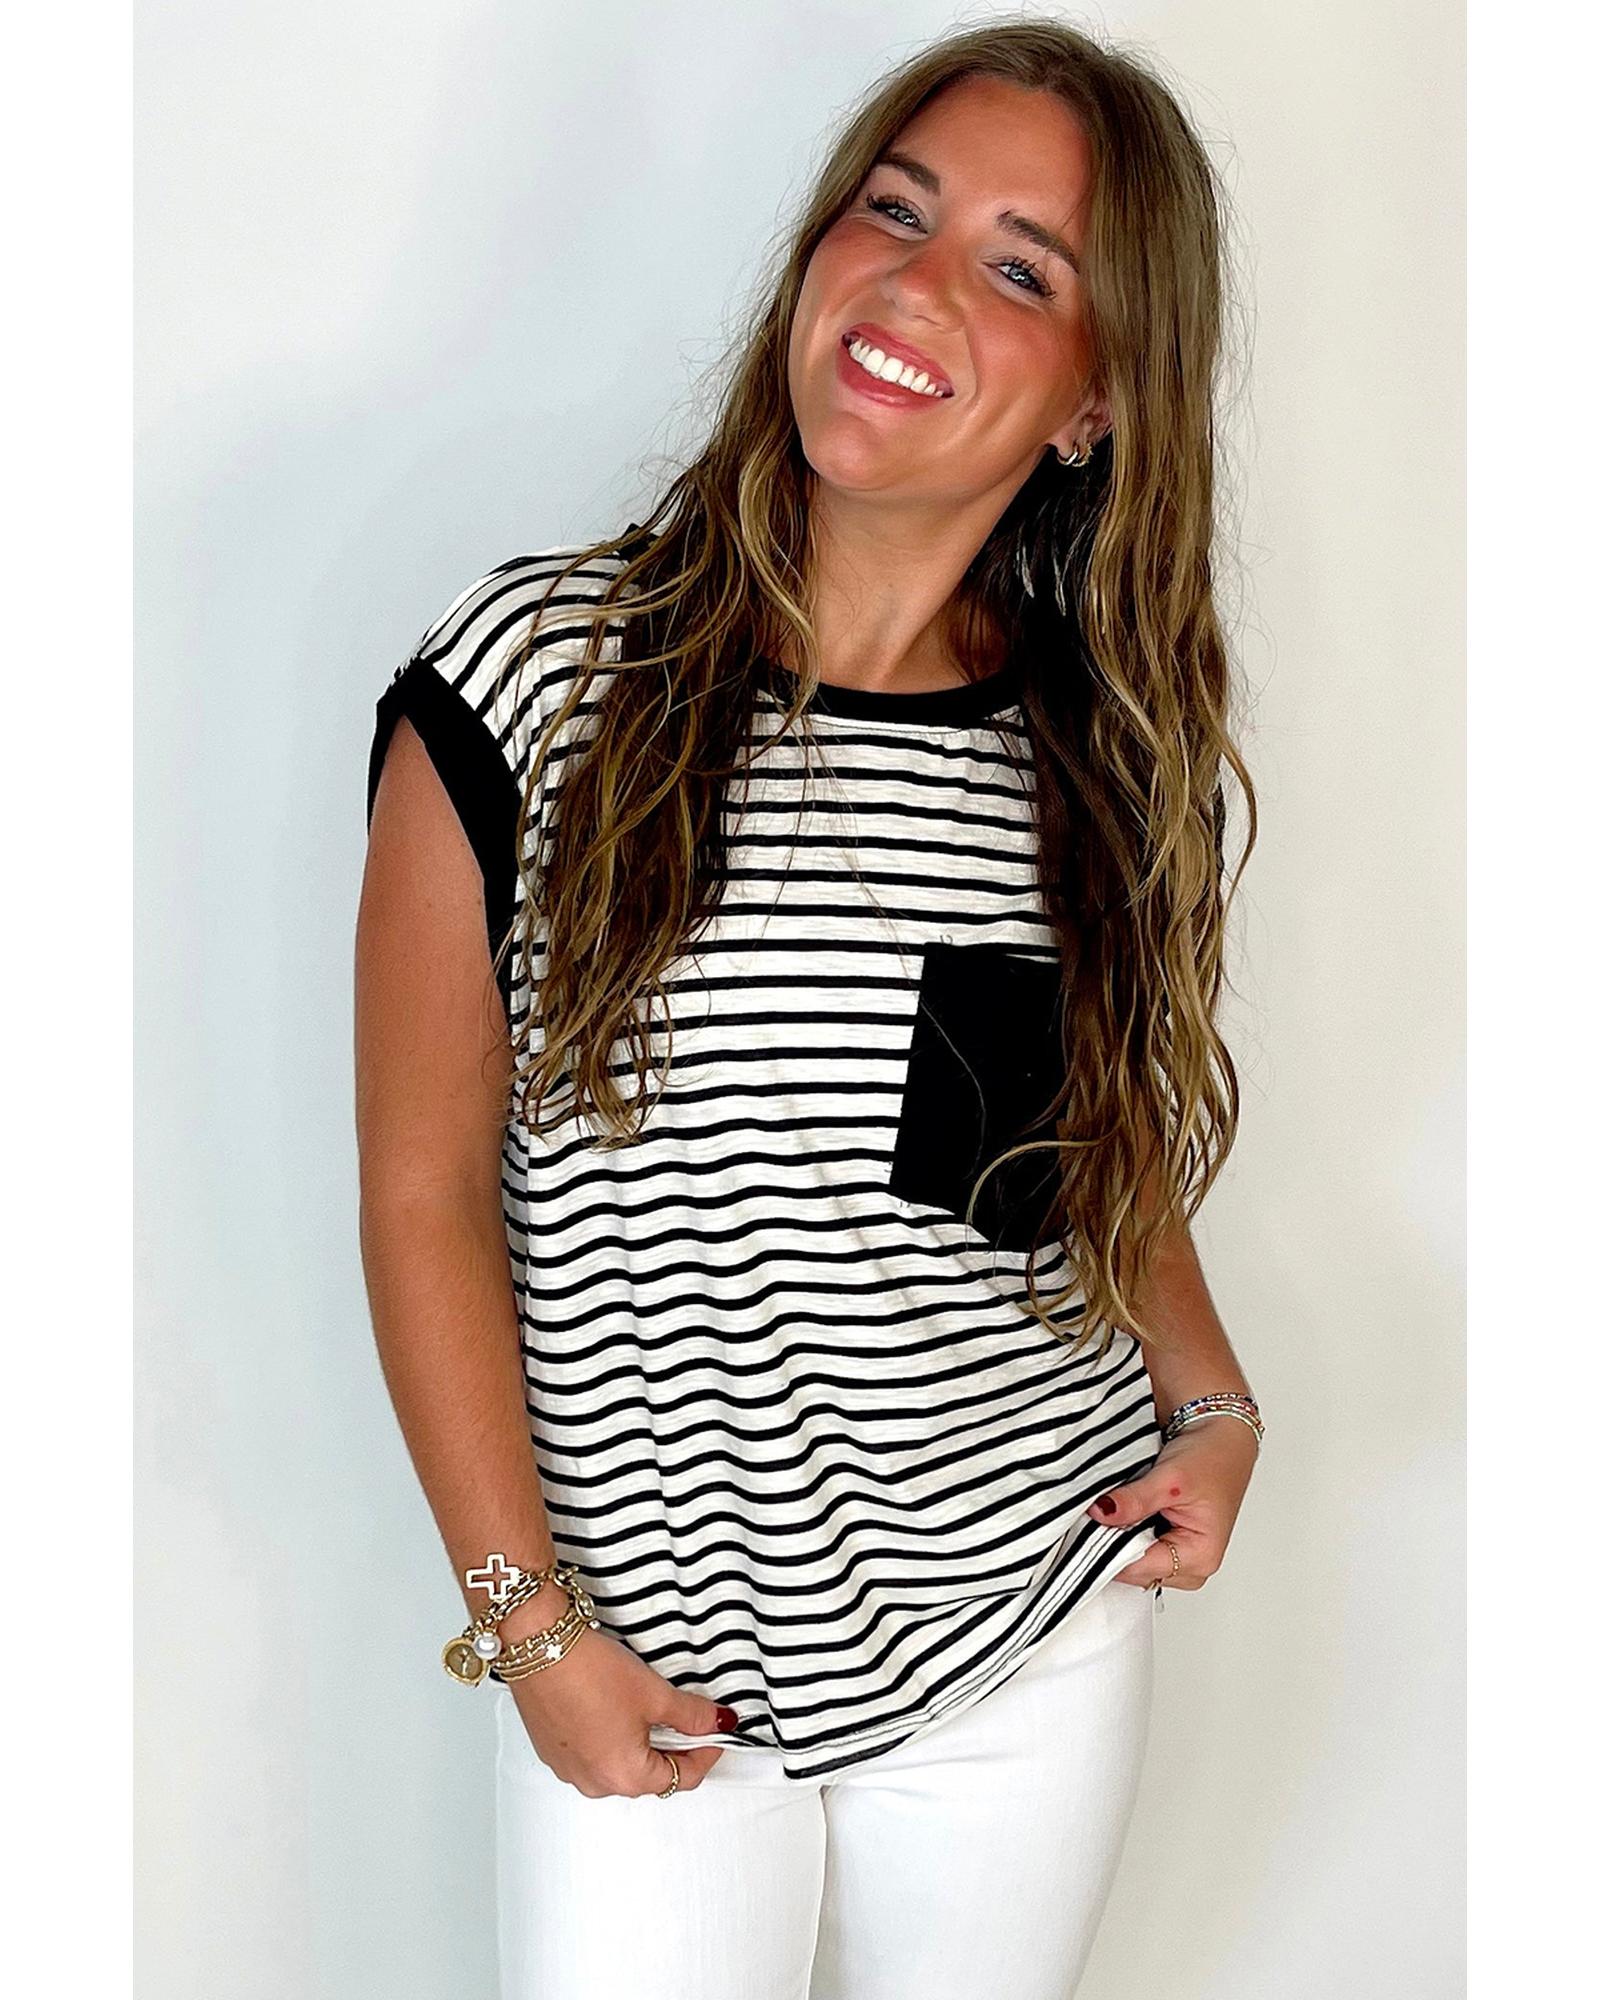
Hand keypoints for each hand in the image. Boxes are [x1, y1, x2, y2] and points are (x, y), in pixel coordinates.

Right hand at [503, 1591, 739, 1798]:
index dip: (707, 1752)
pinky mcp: (553, 1752)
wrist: (539, 1646)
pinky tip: (612, 1705)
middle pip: (651, 1775)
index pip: (683, 1777)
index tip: (715, 1731)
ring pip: (621, 1765)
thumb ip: (692, 1715)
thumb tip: (715, 1722)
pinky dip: (610, 1737)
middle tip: (685, 1715)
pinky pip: (594, 1754)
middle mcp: (594, 1783)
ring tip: (645, 1706)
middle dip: (672, 1747)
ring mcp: (570, 1769)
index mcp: (625, 1777)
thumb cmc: (588, 1671)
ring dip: (640, 1742)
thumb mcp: (655, 1692)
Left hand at [1091, 1416, 1258, 1590]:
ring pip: (1130, 1559)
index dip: (1108, 1547)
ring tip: (1114, 1506)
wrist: (1222, 1436)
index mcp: (1200, 1556)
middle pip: (1132, 1569)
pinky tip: (1120, 1510)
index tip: (1087, 1524)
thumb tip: (1101, 1513)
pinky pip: (1135, 1546)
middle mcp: (1191, 1564)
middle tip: (1095, 1512)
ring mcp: (1178, 1556)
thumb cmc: (1213, 1457)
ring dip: (1116, 1535)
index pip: (1138, 1568)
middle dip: (1110, 1542)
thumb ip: (1135, 1500)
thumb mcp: (1170, 1478)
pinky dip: (1123, 1529)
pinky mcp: (1167, 1543)